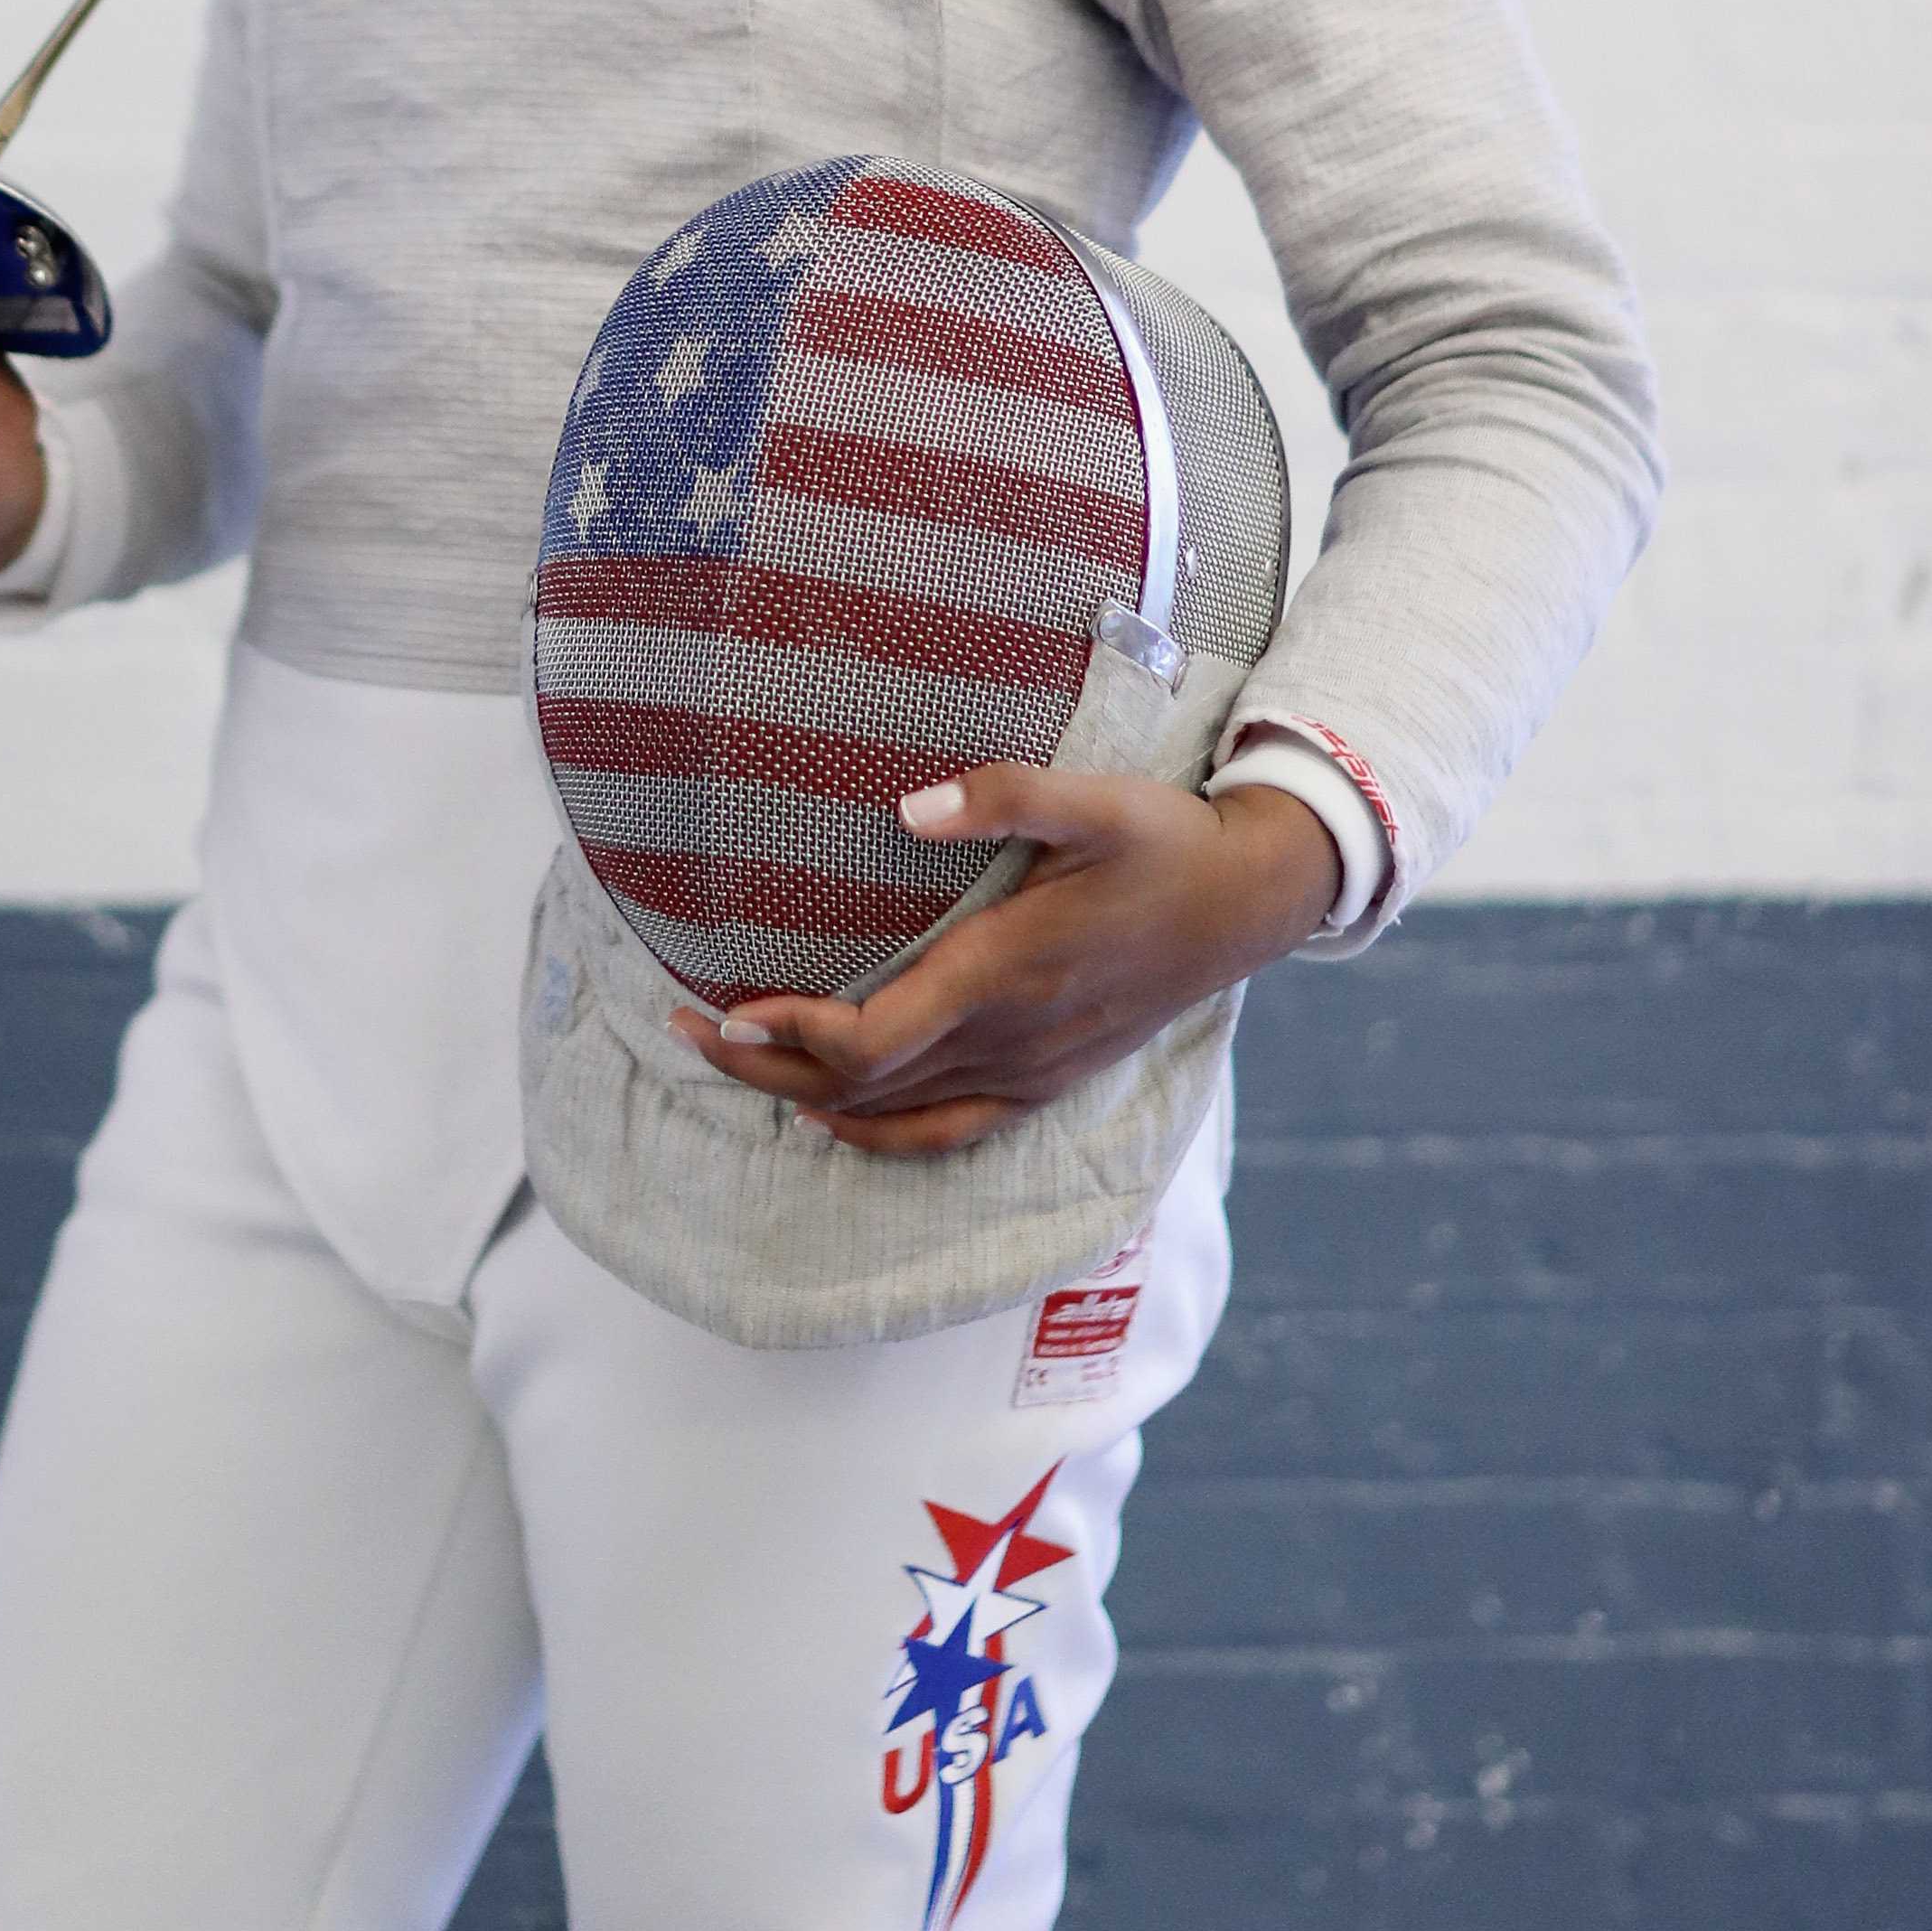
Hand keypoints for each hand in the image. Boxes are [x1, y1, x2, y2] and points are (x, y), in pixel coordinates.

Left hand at [666, 772, 1340, 1157]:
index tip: (726, 1005)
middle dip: (766, 1064)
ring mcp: (1029, 1072)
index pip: (875, 1040)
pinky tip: (832, 1119)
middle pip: (863, 1085)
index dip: (793, 1036)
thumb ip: (1001, 796)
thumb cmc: (1164, 843)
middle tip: (683, 1029)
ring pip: (895, 1115)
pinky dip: (878, 1134)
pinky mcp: (1047, 1081)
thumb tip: (907, 805)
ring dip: (805, 1097)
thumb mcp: (1093, 799)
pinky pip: (947, 1132)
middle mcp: (1009, 1040)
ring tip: (732, 1064)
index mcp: (1006, 973)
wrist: (1248, 905)